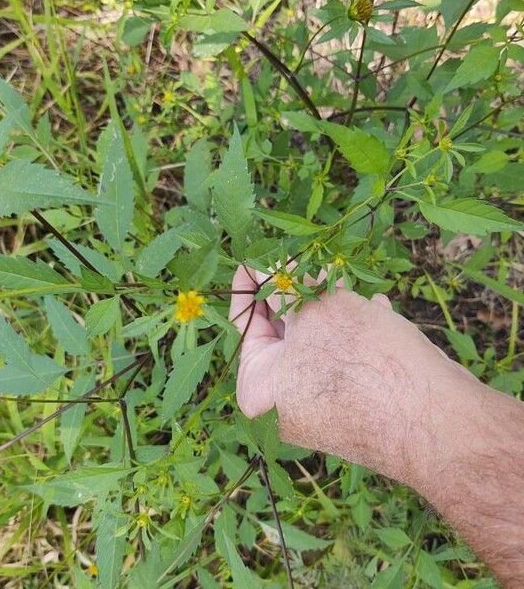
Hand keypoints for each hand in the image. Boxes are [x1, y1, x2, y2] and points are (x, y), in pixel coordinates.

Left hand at [228, 265, 469, 485]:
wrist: (437, 423)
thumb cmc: (363, 361)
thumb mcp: (317, 311)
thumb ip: (285, 288)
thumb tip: (263, 269)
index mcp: (258, 389)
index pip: (245, 323)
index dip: (249, 284)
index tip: (250, 259)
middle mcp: (282, 405)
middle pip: (285, 331)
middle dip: (302, 294)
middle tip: (309, 263)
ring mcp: (318, 410)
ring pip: (319, 342)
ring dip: (334, 309)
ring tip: (348, 286)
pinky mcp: (352, 409)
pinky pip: (343, 360)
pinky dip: (355, 333)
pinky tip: (376, 308)